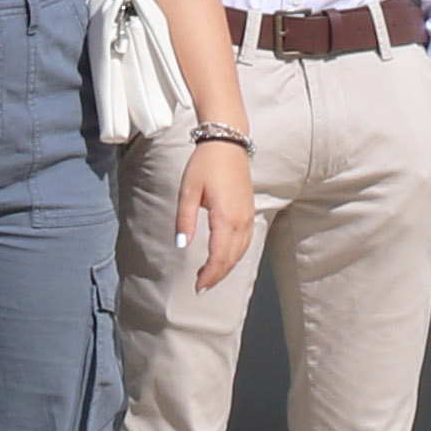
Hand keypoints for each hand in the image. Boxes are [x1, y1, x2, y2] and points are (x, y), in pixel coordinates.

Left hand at [174, 127, 259, 283]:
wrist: (228, 143)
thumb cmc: (205, 165)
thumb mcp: (188, 192)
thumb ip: (185, 220)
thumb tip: (181, 245)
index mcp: (225, 217)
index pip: (219, 256)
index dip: (209, 274)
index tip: (197, 286)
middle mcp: (241, 220)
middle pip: (232, 258)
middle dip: (217, 275)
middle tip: (201, 287)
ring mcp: (248, 216)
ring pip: (241, 251)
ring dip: (227, 267)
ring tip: (211, 276)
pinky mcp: (249, 211)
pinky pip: (246, 241)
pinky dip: (235, 255)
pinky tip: (226, 257)